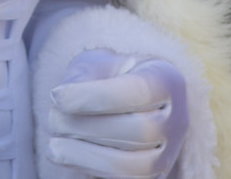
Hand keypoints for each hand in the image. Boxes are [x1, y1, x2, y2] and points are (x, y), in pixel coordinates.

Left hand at [43, 48, 189, 178]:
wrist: (124, 104)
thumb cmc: (109, 78)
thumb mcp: (98, 63)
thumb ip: (83, 74)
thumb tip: (63, 97)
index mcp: (167, 80)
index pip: (139, 91)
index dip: (95, 96)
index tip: (57, 95)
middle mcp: (177, 120)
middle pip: (138, 131)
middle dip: (86, 125)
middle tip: (53, 117)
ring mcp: (167, 154)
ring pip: (132, 165)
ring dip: (85, 154)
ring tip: (55, 141)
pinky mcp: (150, 178)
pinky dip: (89, 169)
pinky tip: (66, 154)